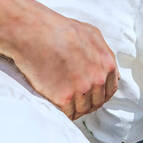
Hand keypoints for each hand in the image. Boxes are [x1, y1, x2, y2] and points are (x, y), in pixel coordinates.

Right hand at [0, 0, 117, 119]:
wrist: (33, 33)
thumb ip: (103, 53)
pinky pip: (68, 114)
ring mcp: (82, 89)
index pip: (110, 90)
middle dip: (86, 101)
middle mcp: (97, 78)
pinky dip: (61, 111)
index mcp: (107, 64)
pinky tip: (54, 101)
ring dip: (73, 108)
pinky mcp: (64, 98)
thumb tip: (109, 70)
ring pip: (82, 110)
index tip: (89, 94)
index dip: (98, 93)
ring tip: (61, 98)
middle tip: (72, 97)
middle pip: (97, 102)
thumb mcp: (91, 34)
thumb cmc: (58, 29)